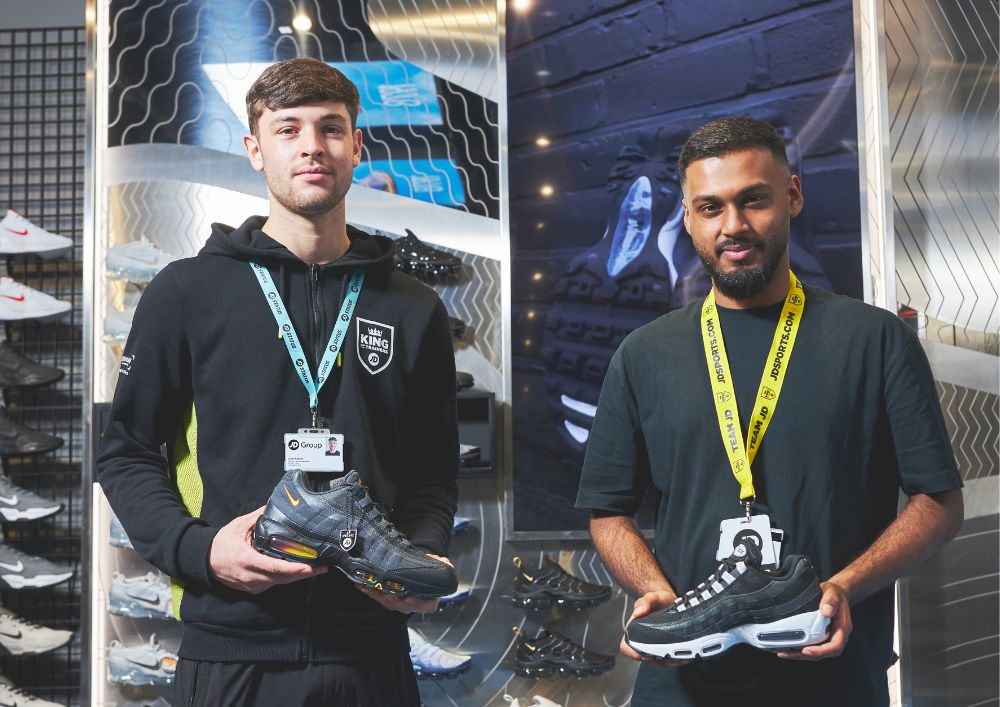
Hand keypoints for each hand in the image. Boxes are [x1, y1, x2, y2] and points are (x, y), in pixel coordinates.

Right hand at [208, 507, 326, 593]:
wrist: (205, 561)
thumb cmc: (222, 543)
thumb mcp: (239, 526)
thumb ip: (258, 517)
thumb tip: (274, 506)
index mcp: (247, 560)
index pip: (275, 568)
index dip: (295, 568)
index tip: (310, 566)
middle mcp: (250, 576)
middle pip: (282, 579)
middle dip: (304, 574)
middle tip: (322, 567)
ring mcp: (252, 585)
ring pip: (279, 583)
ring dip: (297, 576)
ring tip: (314, 568)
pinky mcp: (253, 589)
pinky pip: (273, 584)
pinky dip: (286, 578)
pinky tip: (297, 571)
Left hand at [354, 554, 452, 614]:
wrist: (422, 569)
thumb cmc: (432, 571)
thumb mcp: (442, 567)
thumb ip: (444, 566)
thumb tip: (443, 563)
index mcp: (429, 600)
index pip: (425, 606)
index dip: (417, 604)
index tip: (410, 597)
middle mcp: (413, 604)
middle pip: (402, 605)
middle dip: (391, 599)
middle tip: (384, 591)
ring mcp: (401, 602)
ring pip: (388, 602)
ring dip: (377, 595)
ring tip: (368, 586)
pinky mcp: (390, 597)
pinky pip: (380, 597)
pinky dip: (371, 591)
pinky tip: (362, 584)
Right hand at [621, 590, 691, 666]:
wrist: (669, 601)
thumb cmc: (658, 601)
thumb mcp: (651, 597)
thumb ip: (644, 602)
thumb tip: (639, 612)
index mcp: (634, 630)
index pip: (626, 646)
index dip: (631, 652)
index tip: (640, 653)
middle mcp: (643, 641)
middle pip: (644, 657)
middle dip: (655, 658)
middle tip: (666, 653)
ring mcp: (655, 647)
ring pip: (658, 661)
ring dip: (667, 660)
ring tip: (676, 655)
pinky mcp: (666, 650)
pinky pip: (669, 660)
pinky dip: (676, 660)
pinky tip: (682, 656)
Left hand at [776, 580, 851, 660]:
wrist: (835, 593)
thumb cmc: (835, 594)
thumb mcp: (833, 593)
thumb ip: (831, 601)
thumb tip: (826, 611)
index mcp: (842, 629)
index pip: (835, 646)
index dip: (821, 651)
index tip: (806, 650)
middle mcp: (836, 636)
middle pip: (822, 653)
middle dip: (804, 655)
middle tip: (785, 653)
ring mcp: (827, 637)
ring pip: (815, 651)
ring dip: (798, 654)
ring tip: (782, 652)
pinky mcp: (820, 636)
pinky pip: (810, 645)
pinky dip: (799, 648)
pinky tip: (786, 646)